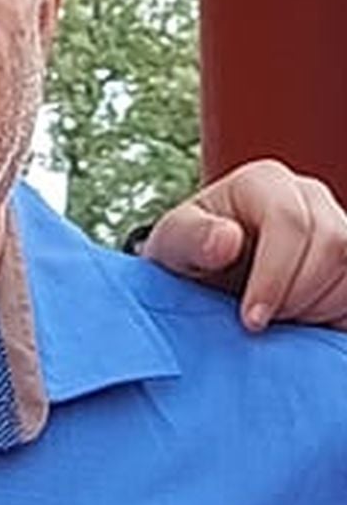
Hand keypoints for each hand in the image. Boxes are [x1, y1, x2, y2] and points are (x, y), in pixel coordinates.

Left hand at [140, 160, 346, 331]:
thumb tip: (227, 240)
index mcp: (263, 181)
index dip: (275, 276)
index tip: (251, 319)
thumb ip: (191, 237)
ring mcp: (338, 222)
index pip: (289, 222)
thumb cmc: (189, 252)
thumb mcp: (173, 244)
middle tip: (262, 323)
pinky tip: (302, 320)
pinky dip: (336, 312)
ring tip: (277, 319)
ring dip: (320, 306)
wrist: (209, 270)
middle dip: (298, 295)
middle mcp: (309, 194)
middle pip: (333, 244)